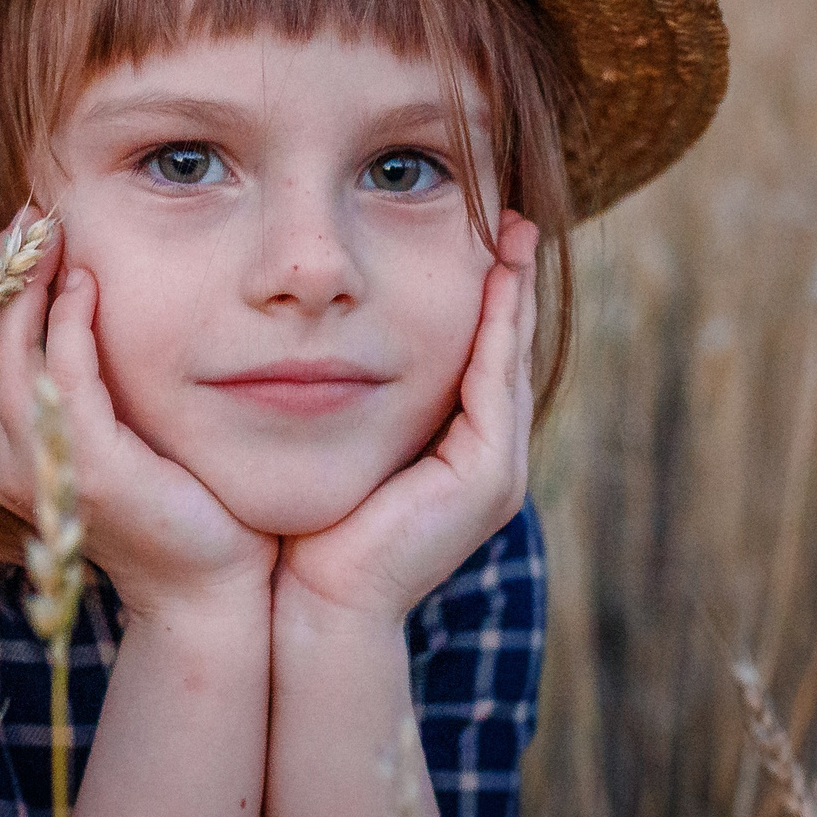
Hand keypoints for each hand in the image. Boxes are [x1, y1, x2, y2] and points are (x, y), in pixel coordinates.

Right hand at [0, 210, 278, 620]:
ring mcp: (38, 471)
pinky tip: (89, 282)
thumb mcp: (98, 434)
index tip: (11, 233)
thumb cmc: (161, 500)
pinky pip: (62, 378)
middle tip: (29, 212)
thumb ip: (69, 381)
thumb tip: (65, 296)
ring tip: (53, 230)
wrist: (204, 584)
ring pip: (3, 354)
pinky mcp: (90, 471)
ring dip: (26, 283)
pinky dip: (68, 322)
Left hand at [274, 212, 538, 631]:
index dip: (481, 293)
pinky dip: (496, 329)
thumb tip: (306, 332)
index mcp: (456, 451)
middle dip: (509, 279)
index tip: (475, 227)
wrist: (313, 603)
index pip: (477, 354)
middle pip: (505, 347)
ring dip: (511, 292)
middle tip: (508, 212)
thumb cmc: (305, 528)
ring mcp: (497, 470)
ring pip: (510, 358)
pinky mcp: (488, 477)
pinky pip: (496, 384)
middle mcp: (488, 458)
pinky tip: (492, 277)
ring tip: (510, 227)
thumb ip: (338, 395)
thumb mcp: (329, 441)